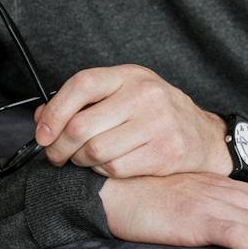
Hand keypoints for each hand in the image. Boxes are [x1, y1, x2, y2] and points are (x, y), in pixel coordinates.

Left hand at [35, 64, 232, 178]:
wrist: (205, 136)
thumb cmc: (157, 113)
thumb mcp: (123, 94)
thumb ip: (84, 102)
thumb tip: (42, 119)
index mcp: (130, 76)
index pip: (82, 85)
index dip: (54, 111)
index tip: (43, 134)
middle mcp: (145, 96)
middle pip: (82, 126)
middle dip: (60, 147)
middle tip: (57, 155)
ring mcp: (157, 124)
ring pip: (95, 152)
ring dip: (81, 161)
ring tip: (84, 160)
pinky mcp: (163, 153)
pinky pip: (115, 169)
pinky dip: (102, 172)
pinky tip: (107, 166)